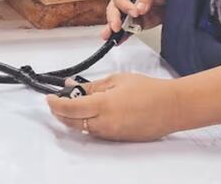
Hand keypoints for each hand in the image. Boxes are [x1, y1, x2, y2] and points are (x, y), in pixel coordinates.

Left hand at [46, 74, 182, 141]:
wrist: (171, 107)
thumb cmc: (148, 90)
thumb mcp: (117, 80)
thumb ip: (92, 85)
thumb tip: (71, 85)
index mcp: (103, 105)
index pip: (70, 108)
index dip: (55, 104)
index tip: (49, 98)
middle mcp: (104, 123)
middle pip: (72, 122)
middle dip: (60, 113)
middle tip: (56, 102)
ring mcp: (111, 134)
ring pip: (83, 129)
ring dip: (73, 118)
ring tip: (73, 105)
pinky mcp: (118, 139)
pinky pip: (96, 133)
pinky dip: (87, 123)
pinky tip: (90, 113)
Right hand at [102, 0, 172, 39]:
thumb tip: (139, 7)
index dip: (125, 4)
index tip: (134, 12)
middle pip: (114, 7)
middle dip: (114, 18)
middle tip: (117, 26)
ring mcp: (131, 11)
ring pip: (118, 20)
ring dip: (113, 28)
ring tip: (110, 36)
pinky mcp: (138, 22)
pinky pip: (128, 29)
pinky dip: (123, 35)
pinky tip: (119, 39)